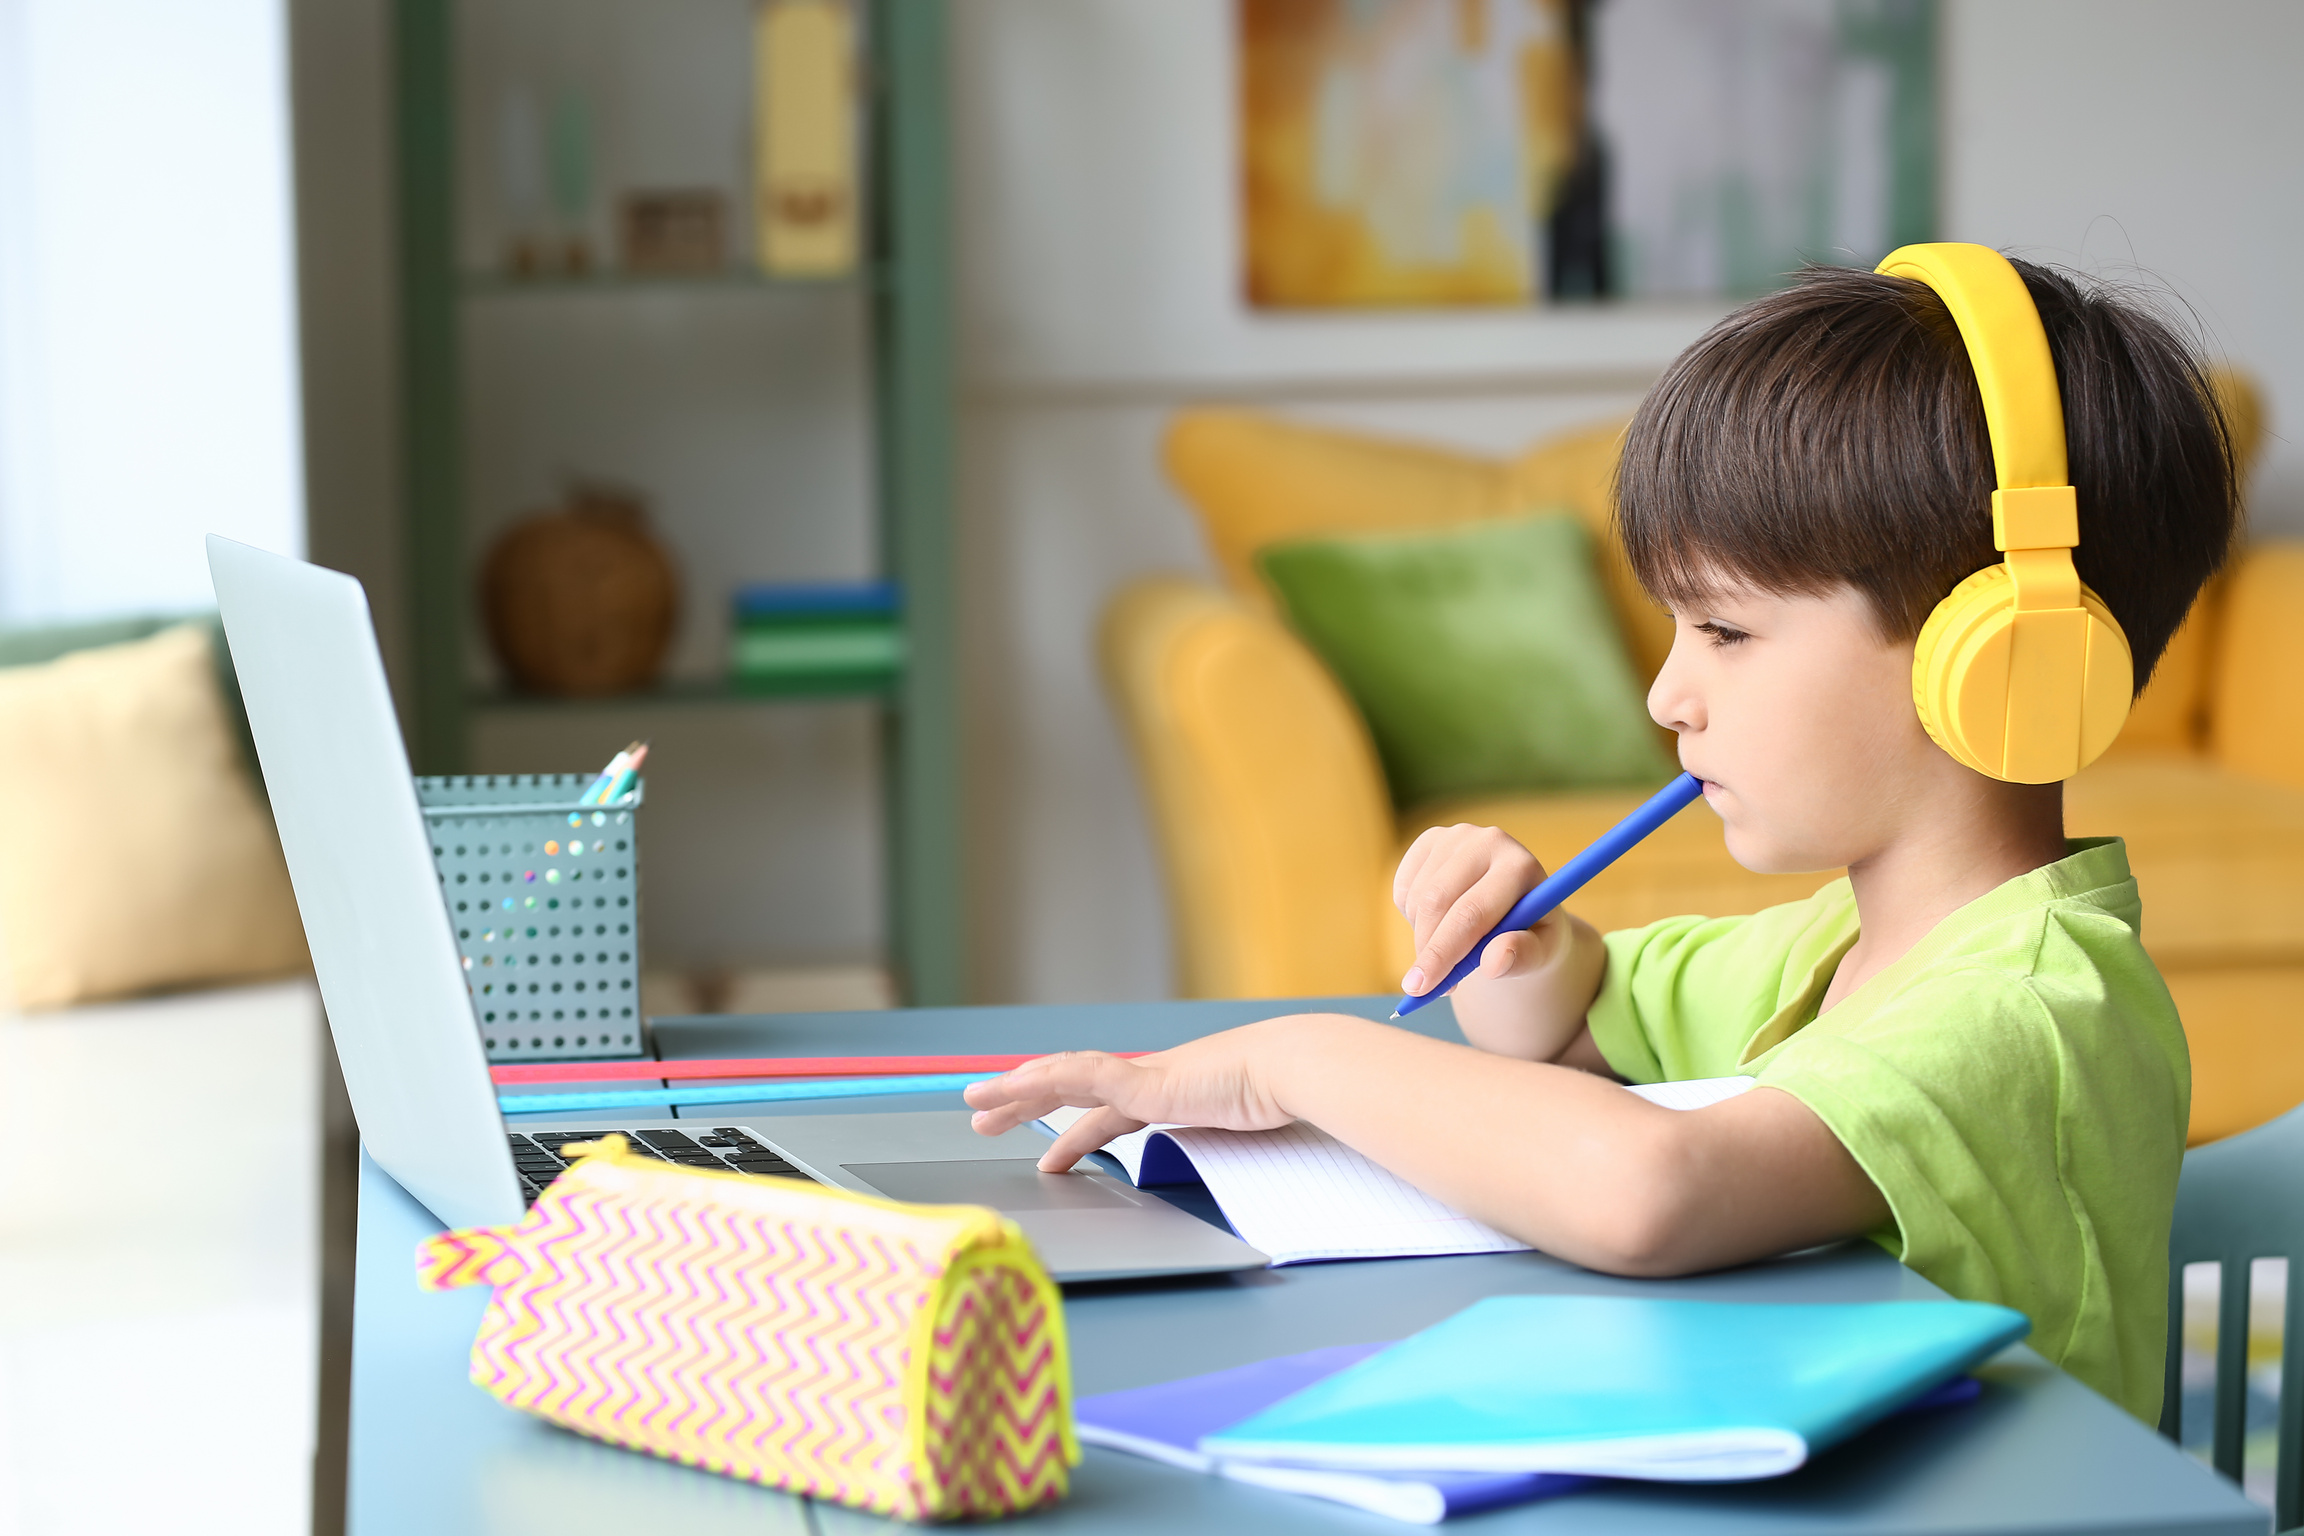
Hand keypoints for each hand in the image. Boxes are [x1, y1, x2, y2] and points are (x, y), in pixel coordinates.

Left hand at [962, 1021, 1300, 1170]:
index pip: (1103, 1109)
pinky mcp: (1147, 1080)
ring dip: (1018, 1089)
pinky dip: (1050, 1078)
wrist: (1299, 1069)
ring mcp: (1145, 1076)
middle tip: (982, 1115)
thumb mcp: (1240, 1127)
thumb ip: (1221, 1137)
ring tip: (979, 1103)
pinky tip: (1021, 1083)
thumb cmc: (1283, 1096)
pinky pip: (1086, 1075)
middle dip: (1023, 1101)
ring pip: (1063, 1077)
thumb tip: (1226, 1160)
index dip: (1069, 1128)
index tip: (1046, 1150)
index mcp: (1167, 1092)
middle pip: (1068, 1087)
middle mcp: (1148, 1078)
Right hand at [1392, 823, 1566, 998]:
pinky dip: (1412, 917)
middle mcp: (1488, 840)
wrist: (1519, 910)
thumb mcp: (1540, 954)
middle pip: (1437, 902)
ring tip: (1451, 949)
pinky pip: (1403, 889)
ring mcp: (1456, 836)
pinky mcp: (1431, 840)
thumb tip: (1494, 961)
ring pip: (1416, 899)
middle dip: (1425, 950)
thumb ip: (1523, 958)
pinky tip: (1440, 922)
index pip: (1472, 912)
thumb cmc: (1533, 936)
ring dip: (1422, 936)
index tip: (1422, 988)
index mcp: (1521, 866)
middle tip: (1421, 987)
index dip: (1443, 952)